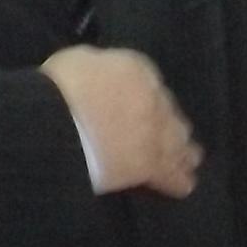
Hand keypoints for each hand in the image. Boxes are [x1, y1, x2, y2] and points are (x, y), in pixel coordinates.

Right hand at [41, 46, 202, 196]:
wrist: (57, 120)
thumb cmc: (59, 86)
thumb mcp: (79, 61)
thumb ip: (100, 69)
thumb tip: (101, 79)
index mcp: (137, 70)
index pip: (152, 84)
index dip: (150, 99)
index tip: (149, 108)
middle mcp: (155, 99)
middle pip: (170, 113)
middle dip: (171, 124)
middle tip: (174, 135)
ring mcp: (157, 133)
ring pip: (179, 143)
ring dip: (183, 150)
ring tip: (189, 158)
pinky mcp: (151, 164)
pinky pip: (172, 174)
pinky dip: (178, 180)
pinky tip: (184, 185)